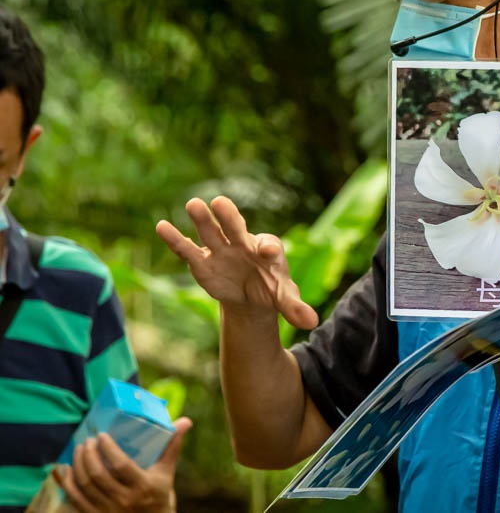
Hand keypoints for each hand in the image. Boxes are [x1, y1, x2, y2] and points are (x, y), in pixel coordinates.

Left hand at [56, 417, 192, 512]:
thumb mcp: (167, 473)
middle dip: (89, 455)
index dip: (108, 449)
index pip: (121, 465)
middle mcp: (124, 500)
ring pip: (85, 486)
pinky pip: (76, 500)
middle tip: (87, 440)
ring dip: (77, 465)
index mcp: (143, 486)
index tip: (101, 435)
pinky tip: (64, 470)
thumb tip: (185, 421)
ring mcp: (108, 511)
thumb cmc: (160, 496)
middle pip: (98, 475)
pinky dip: (68, 484)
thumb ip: (172, 446)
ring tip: (78, 450)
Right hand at [156, 196, 317, 328]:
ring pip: (211, 232)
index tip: (269, 251)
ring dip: (202, 220)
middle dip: (229, 217)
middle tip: (221, 202)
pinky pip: (188, 249)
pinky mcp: (203, 262)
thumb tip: (312, 323)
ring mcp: (221, 251)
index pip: (269, 246)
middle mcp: (242, 244)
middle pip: (236, 228)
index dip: (269, 248)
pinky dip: (175, 239)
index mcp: (267, 249)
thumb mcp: (283, 298)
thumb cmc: (270, 288)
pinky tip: (162, 226)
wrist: (251, 293)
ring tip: (193, 204)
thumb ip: (295, 307)